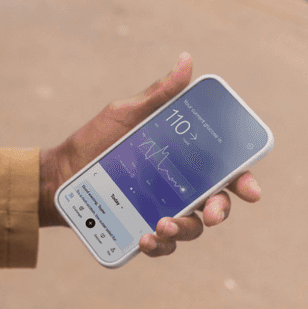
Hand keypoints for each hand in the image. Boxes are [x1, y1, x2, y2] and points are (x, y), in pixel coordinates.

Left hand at [39, 53, 261, 255]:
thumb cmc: (94, 141)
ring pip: (192, 229)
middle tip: (212, 213)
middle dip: (221, 211)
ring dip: (185, 230)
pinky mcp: (141, 231)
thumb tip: (186, 61)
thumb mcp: (125, 115)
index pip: (224, 171)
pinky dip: (159, 247)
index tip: (250, 191)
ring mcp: (162, 211)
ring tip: (162, 224)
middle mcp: (179, 187)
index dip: (244, 181)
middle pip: (216, 204)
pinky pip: (161, 247)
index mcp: (183, 160)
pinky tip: (146, 237)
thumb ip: (158, 95)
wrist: (57, 174)